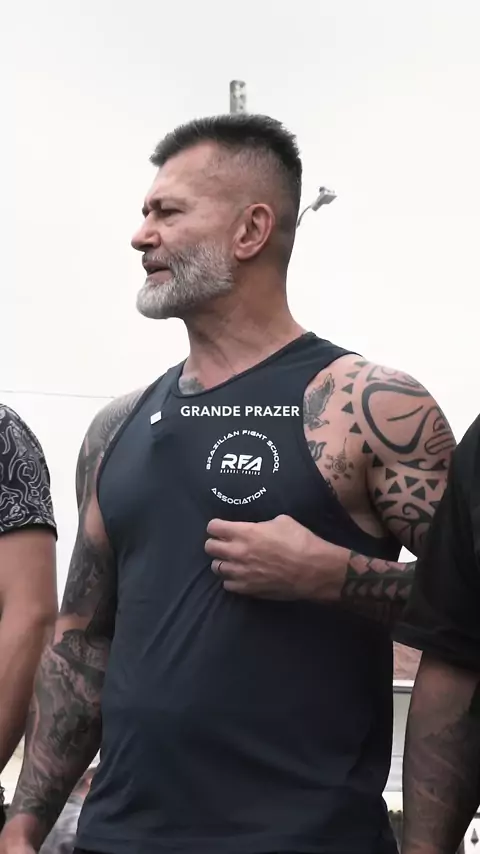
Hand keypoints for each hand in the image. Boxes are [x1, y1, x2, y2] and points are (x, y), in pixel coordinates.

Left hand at [205, 514, 338, 600]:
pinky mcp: (248, 589)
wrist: (313, 570)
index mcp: (245, 532)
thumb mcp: (282, 521)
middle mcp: (237, 552)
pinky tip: (241, 575)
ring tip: (232, 560)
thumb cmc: (300, 541)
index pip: (214, 527)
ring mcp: (241, 573)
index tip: (221, 527)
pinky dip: (231, 579)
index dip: (216, 526)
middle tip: (224, 543)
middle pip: (209, 547)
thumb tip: (257, 528)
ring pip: (216, 567)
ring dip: (222, 562)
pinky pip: (227, 584)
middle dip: (215, 543)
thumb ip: (262, 524)